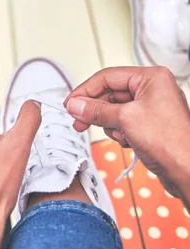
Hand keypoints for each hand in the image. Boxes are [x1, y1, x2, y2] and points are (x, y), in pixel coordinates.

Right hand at [64, 66, 189, 202]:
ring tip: (121, 135)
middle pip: (110, 94)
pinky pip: (124, 123)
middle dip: (97, 110)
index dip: (85, 90)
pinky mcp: (150, 125)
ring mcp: (152, 107)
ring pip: (115, 110)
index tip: (70, 103)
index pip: (108, 76)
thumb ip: (96, 110)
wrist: (188, 172)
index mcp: (151, 78)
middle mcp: (152, 89)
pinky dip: (121, 133)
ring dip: (111, 125)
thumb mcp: (125, 119)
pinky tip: (129, 142)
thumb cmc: (171, 142)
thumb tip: (75, 104)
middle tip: (78, 121)